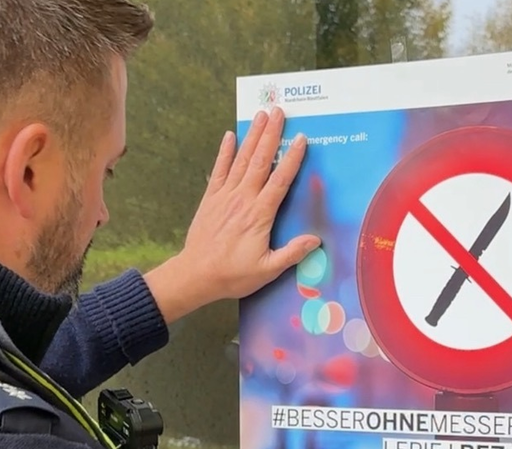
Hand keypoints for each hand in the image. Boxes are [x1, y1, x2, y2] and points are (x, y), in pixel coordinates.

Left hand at [144, 106, 319, 322]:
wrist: (196, 275)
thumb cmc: (233, 274)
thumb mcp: (267, 270)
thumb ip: (291, 254)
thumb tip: (315, 240)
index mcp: (260, 215)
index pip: (280, 181)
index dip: (292, 158)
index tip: (302, 138)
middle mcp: (243, 199)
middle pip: (261, 160)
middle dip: (271, 134)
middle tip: (279, 111)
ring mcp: (225, 196)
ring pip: (242, 160)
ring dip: (252, 136)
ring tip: (261, 114)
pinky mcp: (211, 199)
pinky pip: (219, 170)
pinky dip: (225, 152)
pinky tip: (230, 135)